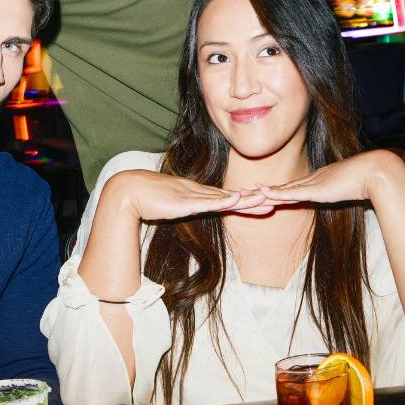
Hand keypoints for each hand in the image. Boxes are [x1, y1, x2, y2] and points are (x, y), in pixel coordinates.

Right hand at [105, 170, 269, 222]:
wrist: (127, 191)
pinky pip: (208, 203)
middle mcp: (197, 191)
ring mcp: (192, 195)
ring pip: (225, 199)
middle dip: (254, 199)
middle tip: (276, 198)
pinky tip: (238, 200)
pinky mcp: (184, 202)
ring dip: (246, 200)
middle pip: (231, 196)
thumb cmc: (144, 199)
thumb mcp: (168, 205)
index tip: (262, 200)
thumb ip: (180, 208)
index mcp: (194, 193)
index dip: (244, 199)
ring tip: (267, 199)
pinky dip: (224, 201)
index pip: (224, 197)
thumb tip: (187, 212)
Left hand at [255, 150, 393, 205]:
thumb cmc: (366, 179)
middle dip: (263, 191)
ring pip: (283, 191)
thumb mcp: (348, 188)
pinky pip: (292, 193)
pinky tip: (263, 193)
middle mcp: (311, 180)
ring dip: (264, 193)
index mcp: (318, 181)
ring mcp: (312, 184)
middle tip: (244, 192)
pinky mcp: (315, 189)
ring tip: (246, 193)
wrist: (374, 172)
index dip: (275, 190)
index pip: (292, 188)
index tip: (260, 190)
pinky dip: (277, 194)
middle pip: (282, 188)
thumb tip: (340, 194)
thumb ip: (340, 192)